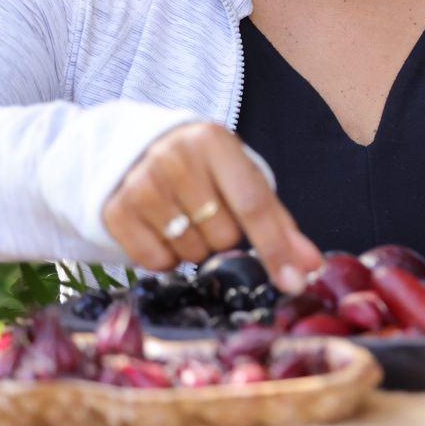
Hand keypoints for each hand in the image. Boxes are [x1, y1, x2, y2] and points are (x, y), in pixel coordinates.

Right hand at [102, 121, 322, 293]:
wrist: (135, 149)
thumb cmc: (204, 168)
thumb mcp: (243, 178)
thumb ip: (279, 222)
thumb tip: (310, 267)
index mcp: (214, 142)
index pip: (253, 205)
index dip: (276, 248)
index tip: (295, 283)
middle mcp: (174, 159)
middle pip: (223, 236)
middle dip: (225, 237)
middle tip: (210, 212)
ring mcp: (140, 184)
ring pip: (190, 253)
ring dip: (196, 248)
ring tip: (184, 217)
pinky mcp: (114, 211)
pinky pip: (155, 262)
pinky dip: (166, 258)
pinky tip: (162, 230)